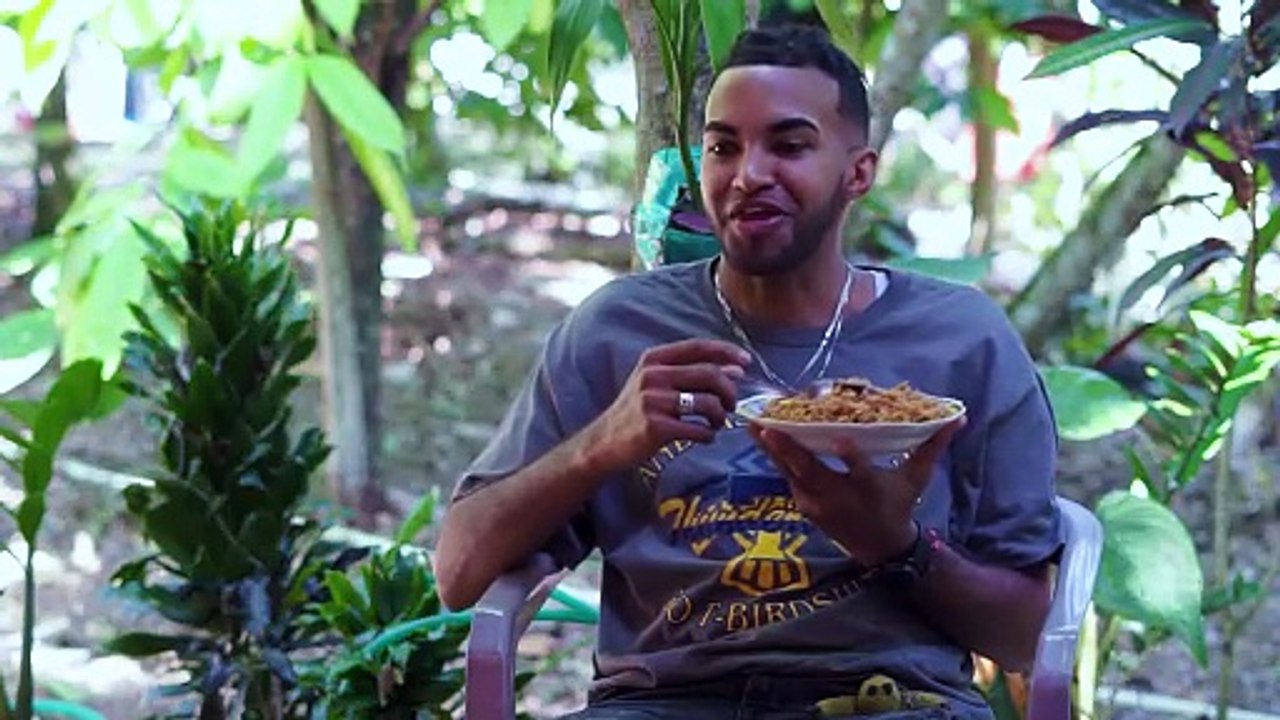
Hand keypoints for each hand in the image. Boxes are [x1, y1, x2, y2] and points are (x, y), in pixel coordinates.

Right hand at [588, 339, 750, 471]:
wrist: (605, 441)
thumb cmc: (638, 411)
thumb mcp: (657, 383)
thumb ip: (692, 373)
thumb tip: (736, 371)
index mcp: (653, 359)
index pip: (698, 347)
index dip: (726, 352)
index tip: (746, 363)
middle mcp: (652, 375)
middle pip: (709, 374)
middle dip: (729, 391)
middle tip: (731, 405)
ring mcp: (652, 401)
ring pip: (708, 403)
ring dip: (721, 416)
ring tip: (717, 423)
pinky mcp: (655, 427)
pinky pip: (698, 429)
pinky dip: (708, 435)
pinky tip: (704, 436)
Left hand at [750, 418, 964, 565]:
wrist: (880, 547)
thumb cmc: (897, 505)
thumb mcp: (916, 478)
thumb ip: (931, 446)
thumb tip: (958, 418)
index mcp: (867, 487)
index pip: (860, 471)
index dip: (851, 458)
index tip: (842, 440)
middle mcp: (838, 496)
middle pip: (810, 470)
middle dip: (788, 449)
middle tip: (769, 426)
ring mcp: (817, 502)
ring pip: (789, 472)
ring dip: (770, 450)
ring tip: (753, 426)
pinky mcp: (804, 504)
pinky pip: (786, 477)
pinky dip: (775, 458)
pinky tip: (762, 437)